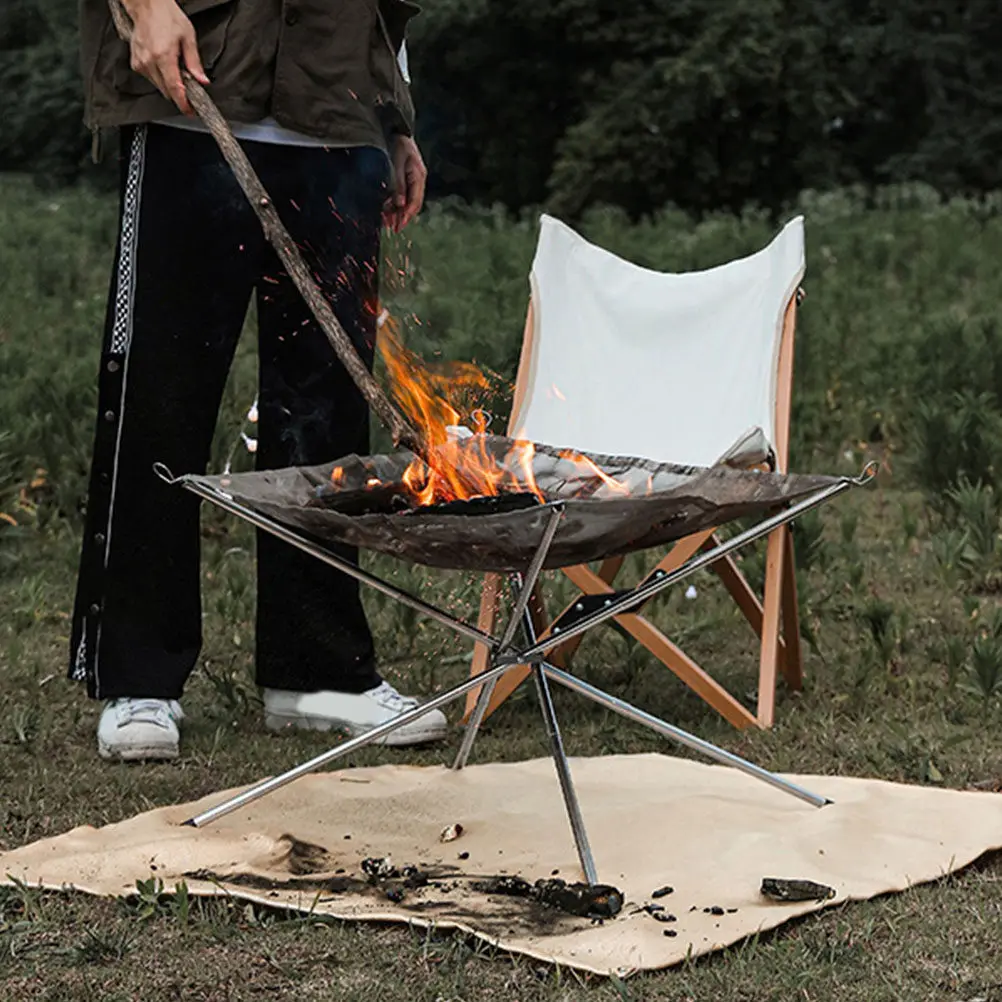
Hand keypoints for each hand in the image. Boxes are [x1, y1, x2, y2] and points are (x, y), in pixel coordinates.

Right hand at [123, 0, 209, 114]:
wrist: (147, 5)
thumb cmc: (166, 16)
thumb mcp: (188, 37)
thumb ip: (195, 62)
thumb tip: (202, 80)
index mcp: (163, 56)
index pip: (174, 89)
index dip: (184, 104)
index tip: (190, 111)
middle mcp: (149, 62)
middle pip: (167, 91)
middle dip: (179, 93)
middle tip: (189, 86)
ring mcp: (140, 63)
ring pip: (159, 86)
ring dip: (169, 84)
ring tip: (175, 69)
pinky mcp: (136, 63)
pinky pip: (150, 78)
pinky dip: (160, 77)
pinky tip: (164, 65)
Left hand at [384, 135, 426, 232]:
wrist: (397, 131)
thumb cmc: (398, 144)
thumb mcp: (397, 164)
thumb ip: (398, 184)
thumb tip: (399, 204)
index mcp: (419, 177)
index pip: (415, 201)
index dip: (407, 215)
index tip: (399, 225)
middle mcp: (418, 181)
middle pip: (412, 204)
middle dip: (402, 217)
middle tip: (393, 228)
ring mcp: (412, 180)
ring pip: (406, 201)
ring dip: (397, 212)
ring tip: (387, 222)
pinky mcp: (406, 179)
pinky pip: (402, 195)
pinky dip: (394, 203)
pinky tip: (386, 210)